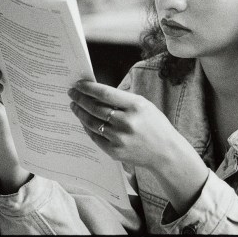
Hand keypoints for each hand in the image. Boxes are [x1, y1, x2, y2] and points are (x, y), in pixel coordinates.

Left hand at [68, 80, 186, 169]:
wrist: (165, 152)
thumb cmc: (155, 125)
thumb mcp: (144, 105)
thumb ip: (123, 100)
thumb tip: (98, 93)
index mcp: (136, 106)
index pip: (105, 94)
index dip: (89, 88)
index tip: (79, 84)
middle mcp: (126, 122)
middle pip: (95, 108)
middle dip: (80, 99)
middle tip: (72, 93)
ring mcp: (119, 138)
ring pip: (91, 122)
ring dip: (80, 112)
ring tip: (74, 105)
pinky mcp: (114, 151)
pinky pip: (94, 136)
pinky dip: (87, 127)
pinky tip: (83, 120)